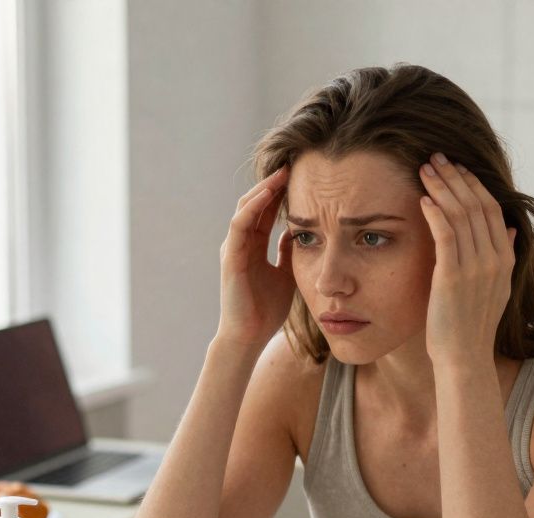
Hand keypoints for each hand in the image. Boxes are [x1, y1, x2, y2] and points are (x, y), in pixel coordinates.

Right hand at [216, 166, 294, 352]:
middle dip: (274, 183)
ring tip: (283, 172)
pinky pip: (239, 224)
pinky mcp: (230, 257)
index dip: (282, 191)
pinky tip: (268, 193)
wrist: (249, 336)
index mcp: (253, 246)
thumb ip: (290, 252)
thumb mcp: (286, 274)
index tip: (303, 174)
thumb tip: (301, 232)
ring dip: (264, 188)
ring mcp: (233, 248)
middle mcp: (241, 243)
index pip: (266, 210)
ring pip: (246, 208)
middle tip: (294, 164)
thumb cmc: (265, 310)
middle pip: (256, 202)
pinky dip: (253, 206)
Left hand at [418, 153, 516, 368]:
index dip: (472, 184)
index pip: (491, 209)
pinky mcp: (453, 277)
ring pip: (461, 215)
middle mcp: (495, 259)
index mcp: (505, 259)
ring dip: (441, 188)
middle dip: (455, 177)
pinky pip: (446, 236)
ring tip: (424, 169)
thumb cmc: (470, 326)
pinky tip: (423, 199)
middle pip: (476, 205)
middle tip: (436, 157)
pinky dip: (435, 212)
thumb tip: (510, 231)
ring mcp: (476, 268)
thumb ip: (503, 258)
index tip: (455, 167)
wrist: (464, 358)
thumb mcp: (495, 289)